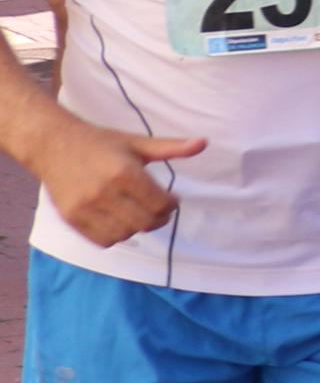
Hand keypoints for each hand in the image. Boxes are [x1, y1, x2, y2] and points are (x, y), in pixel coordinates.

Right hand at [32, 111, 201, 247]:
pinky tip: (118, 220)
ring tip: (136, 212)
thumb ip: (170, 148)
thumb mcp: (136, 143)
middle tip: (158, 209)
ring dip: (137, 227)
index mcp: (124, 172)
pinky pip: (103, 241)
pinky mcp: (71, 218)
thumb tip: (203, 143)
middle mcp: (104, 192)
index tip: (171, 199)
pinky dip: (116, 235)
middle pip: (146, 223)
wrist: (52, 145)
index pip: (161, 205)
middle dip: (159, 218)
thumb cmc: (99, 142)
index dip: (172, 205)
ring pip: (126, 235)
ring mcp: (85, 208)